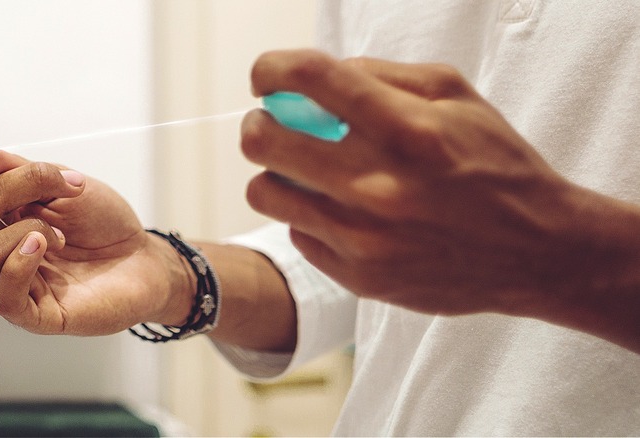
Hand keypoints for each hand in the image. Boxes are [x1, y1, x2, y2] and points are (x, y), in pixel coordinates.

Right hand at [0, 136, 190, 334]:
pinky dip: (18, 266)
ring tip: (60, 234)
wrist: (145, 259)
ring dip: (25, 231)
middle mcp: (2, 245)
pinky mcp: (33, 313)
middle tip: (67, 182)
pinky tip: (40, 247)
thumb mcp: (70, 187)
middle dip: (20, 186)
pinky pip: (4, 295)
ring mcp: (14, 280)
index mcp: (7, 212)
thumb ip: (22, 172)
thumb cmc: (106, 224)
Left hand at [241, 49, 609, 316]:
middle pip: (265, 141)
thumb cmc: (495, 165)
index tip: (265, 76)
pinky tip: (341, 211)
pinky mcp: (360, 276)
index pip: (310, 79)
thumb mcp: (457, 98)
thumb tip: (317, 76)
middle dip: (259, 123)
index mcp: (408, 129)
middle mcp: (379, 186)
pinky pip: (298, 234)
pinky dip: (309, 217)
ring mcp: (365, 238)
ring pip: (265, 193)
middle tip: (272, 124)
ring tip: (301, 171)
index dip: (270, 68)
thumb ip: (383, 76)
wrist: (535, 250)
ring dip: (274, 174)